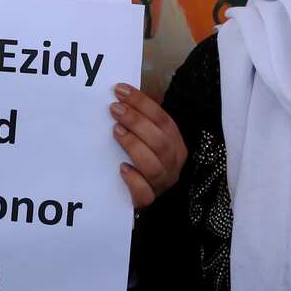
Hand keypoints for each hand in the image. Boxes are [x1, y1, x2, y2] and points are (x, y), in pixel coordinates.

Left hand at [112, 83, 185, 207]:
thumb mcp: (146, 138)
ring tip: (116, 131)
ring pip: (154, 166)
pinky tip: (122, 168)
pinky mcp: (148, 200)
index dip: (142, 103)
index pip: (163, 120)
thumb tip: (121, 95)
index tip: (120, 90)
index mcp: (175, 144)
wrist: (142, 196)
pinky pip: (145, 193)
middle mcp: (173, 164)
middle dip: (137, 122)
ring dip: (134, 146)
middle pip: (161, 142)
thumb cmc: (142, 159)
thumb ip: (140, 120)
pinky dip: (134, 180)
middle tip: (115, 109)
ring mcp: (162, 183)